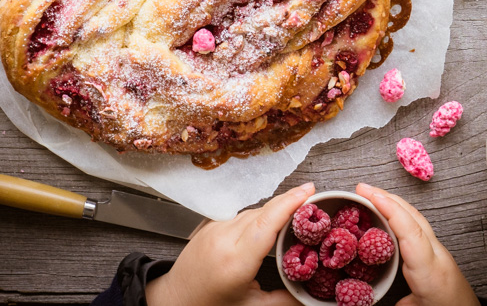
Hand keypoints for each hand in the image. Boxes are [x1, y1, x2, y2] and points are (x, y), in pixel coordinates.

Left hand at [145, 182, 313, 305]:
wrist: (174, 300)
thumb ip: (285, 300)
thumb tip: (311, 298)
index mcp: (236, 262)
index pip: (267, 222)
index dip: (290, 203)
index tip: (309, 191)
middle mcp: (223, 239)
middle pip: (264, 212)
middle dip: (289, 203)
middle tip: (313, 199)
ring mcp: (214, 229)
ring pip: (253, 211)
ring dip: (274, 211)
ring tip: (295, 212)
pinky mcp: (209, 225)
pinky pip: (240, 215)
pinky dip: (257, 217)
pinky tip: (267, 223)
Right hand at [356, 183, 479, 305]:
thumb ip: (395, 302)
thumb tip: (368, 300)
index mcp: (430, 272)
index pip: (412, 233)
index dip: (391, 210)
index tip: (369, 195)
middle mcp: (436, 255)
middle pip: (414, 217)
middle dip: (387, 197)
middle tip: (361, 188)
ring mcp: (439, 251)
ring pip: (417, 218)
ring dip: (394, 202)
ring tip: (371, 194)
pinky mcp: (438, 253)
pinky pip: (418, 226)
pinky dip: (401, 214)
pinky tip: (390, 213)